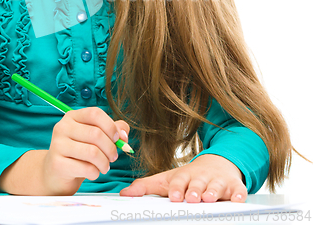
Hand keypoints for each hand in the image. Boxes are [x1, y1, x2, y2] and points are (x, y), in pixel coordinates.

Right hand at [43, 107, 129, 194]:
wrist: (56, 173)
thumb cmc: (79, 152)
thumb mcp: (94, 137)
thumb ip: (112, 130)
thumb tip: (124, 134)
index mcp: (73, 116)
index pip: (95, 113)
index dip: (110, 126)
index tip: (117, 138)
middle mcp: (63, 127)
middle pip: (96, 134)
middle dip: (111, 148)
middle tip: (113, 157)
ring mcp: (58, 145)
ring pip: (92, 152)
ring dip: (104, 163)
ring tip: (104, 166)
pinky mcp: (57, 164)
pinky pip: (86, 168)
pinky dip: (95, 173)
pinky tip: (93, 173)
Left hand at [119, 154, 246, 202]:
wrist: (217, 164)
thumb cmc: (189, 176)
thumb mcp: (167, 180)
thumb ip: (146, 187)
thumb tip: (123, 194)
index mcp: (184, 176)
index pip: (179, 182)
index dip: (177, 188)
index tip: (174, 196)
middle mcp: (201, 177)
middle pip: (197, 184)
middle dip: (195, 190)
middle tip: (192, 198)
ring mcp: (218, 181)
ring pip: (216, 187)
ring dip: (213, 192)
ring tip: (210, 198)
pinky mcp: (234, 186)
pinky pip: (238, 190)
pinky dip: (238, 194)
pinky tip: (238, 199)